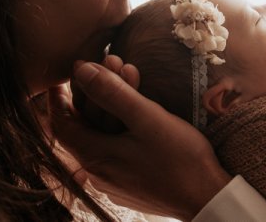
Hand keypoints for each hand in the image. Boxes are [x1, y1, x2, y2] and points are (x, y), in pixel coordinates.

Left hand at [48, 60, 231, 220]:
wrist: (208, 198)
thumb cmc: (181, 158)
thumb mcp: (147, 118)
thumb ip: (113, 93)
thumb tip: (81, 70)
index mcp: (95, 157)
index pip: (60, 123)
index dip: (57, 97)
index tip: (60, 75)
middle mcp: (98, 174)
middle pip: (81, 130)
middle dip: (91, 94)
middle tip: (103, 67)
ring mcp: (114, 183)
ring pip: (100, 140)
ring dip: (108, 109)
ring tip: (126, 80)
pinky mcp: (130, 187)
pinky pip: (115, 153)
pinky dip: (119, 129)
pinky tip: (135, 116)